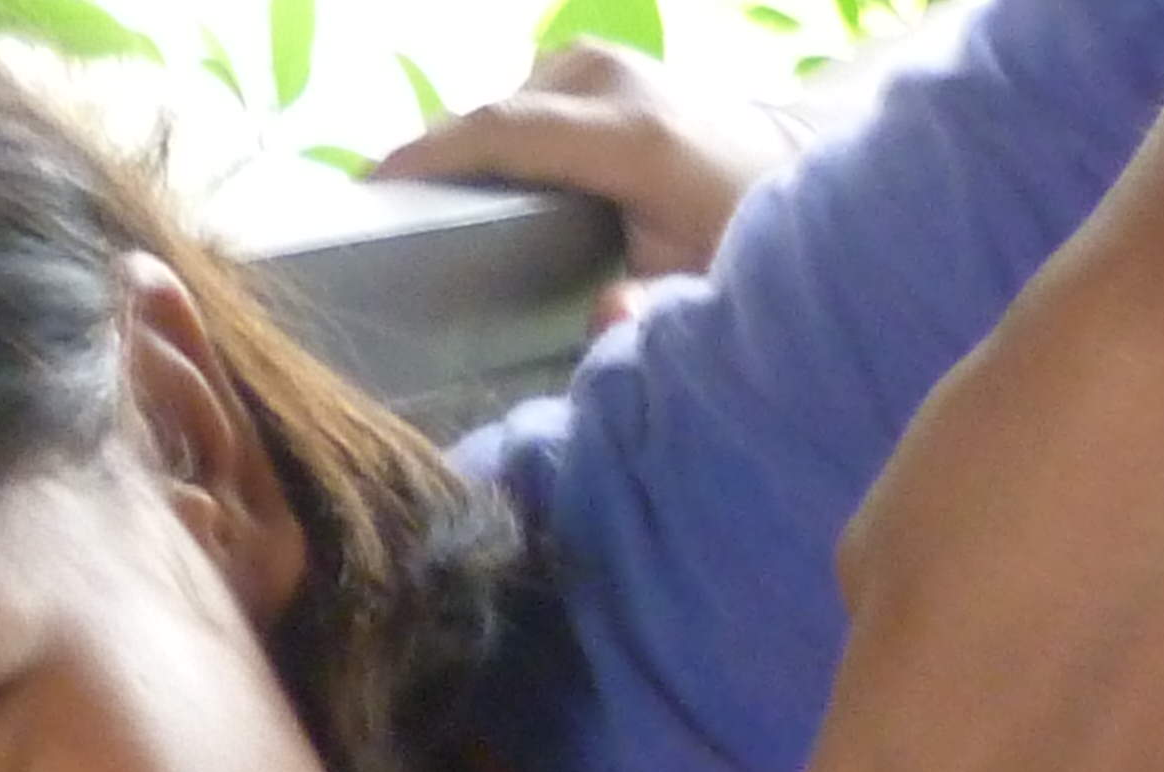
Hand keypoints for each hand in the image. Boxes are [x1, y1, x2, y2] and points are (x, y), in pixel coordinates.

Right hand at [375, 43, 798, 288]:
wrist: (796, 166)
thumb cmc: (746, 243)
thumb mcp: (707, 293)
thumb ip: (652, 316)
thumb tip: (604, 320)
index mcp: (633, 135)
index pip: (502, 131)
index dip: (428, 159)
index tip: (367, 194)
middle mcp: (612, 79)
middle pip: (491, 115)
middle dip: (432, 165)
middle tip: (379, 227)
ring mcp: (603, 60)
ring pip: (503, 106)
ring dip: (465, 156)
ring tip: (426, 215)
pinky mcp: (595, 61)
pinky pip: (521, 100)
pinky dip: (493, 141)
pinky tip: (478, 188)